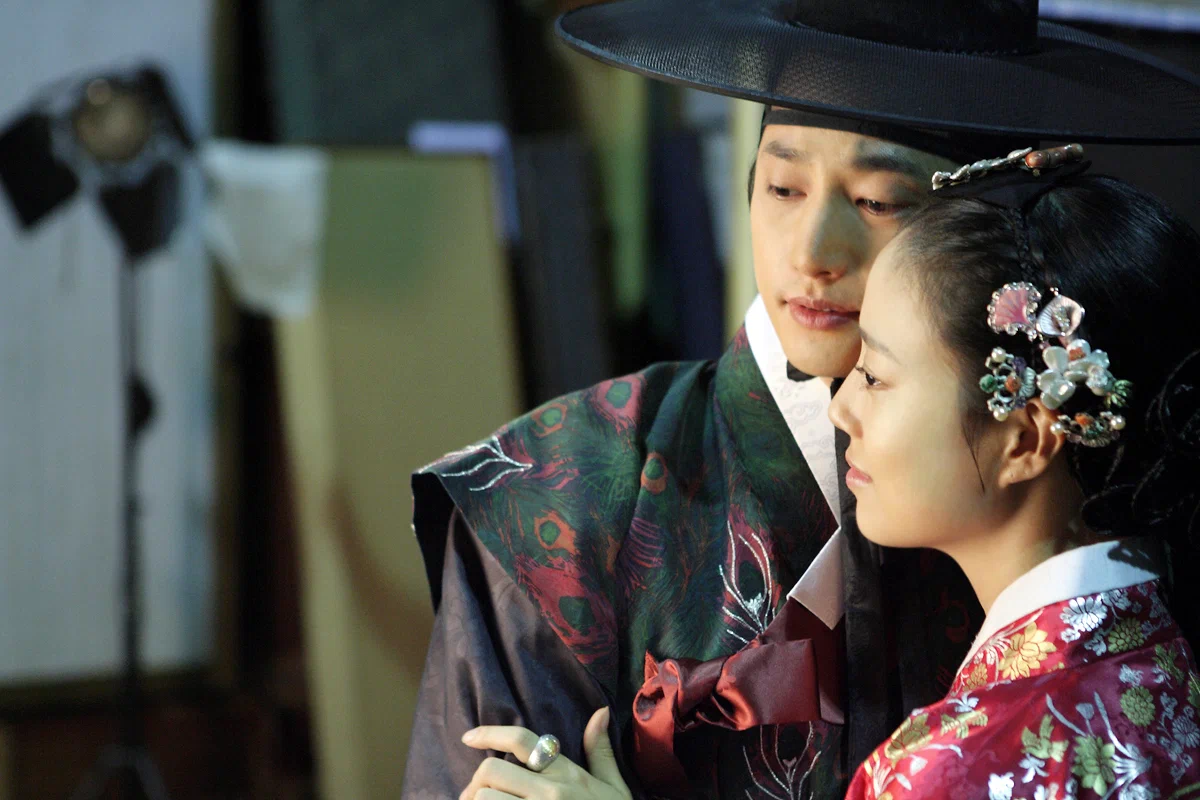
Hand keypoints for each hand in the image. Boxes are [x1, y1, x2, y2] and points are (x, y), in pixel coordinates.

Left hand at [459, 707, 631, 799]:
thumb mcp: (614, 787)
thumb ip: (601, 751)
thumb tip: (600, 712)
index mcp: (567, 774)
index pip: (522, 741)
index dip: (489, 734)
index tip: (468, 737)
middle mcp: (549, 792)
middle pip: (492, 770)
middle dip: (477, 781)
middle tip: (475, 793)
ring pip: (485, 798)